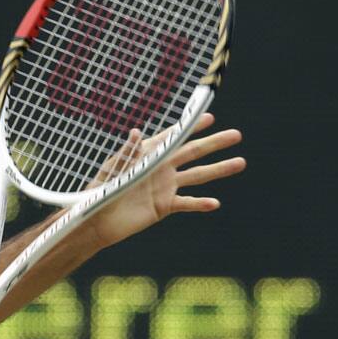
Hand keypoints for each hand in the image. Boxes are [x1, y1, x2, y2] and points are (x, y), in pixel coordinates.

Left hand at [89, 112, 245, 248]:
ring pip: (197, 176)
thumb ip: (127, 153)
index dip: (190, 126)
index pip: (172, 137)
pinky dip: (201, 204)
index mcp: (147, 155)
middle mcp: (160, 168)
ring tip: (240, 162)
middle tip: (236, 135)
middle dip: (214, 143)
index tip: (209, 117)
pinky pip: (187, 203)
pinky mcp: (164, 206)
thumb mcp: (112, 170)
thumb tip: (136, 132)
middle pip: (192, 152)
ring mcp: (164, 187)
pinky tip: (215, 202)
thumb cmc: (99, 191)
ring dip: (219, 169)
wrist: (97, 221)